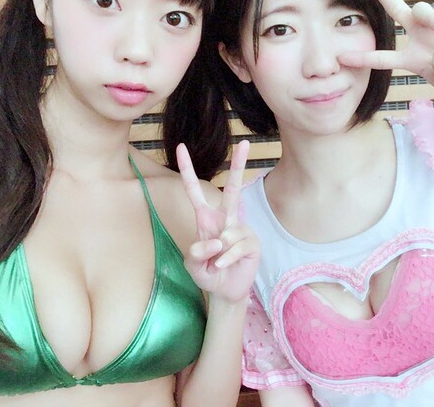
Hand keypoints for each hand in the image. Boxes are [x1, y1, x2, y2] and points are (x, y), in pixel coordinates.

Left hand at [177, 140, 259, 302]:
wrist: (225, 291)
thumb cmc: (207, 272)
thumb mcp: (191, 264)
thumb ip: (195, 253)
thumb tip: (216, 240)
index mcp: (206, 218)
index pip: (194, 190)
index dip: (187, 170)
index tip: (181, 147)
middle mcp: (226, 219)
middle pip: (234, 188)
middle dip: (240, 165)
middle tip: (246, 142)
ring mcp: (241, 229)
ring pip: (228, 232)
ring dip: (216, 253)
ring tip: (216, 263)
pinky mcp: (252, 243)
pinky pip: (235, 248)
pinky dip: (225, 260)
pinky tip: (223, 265)